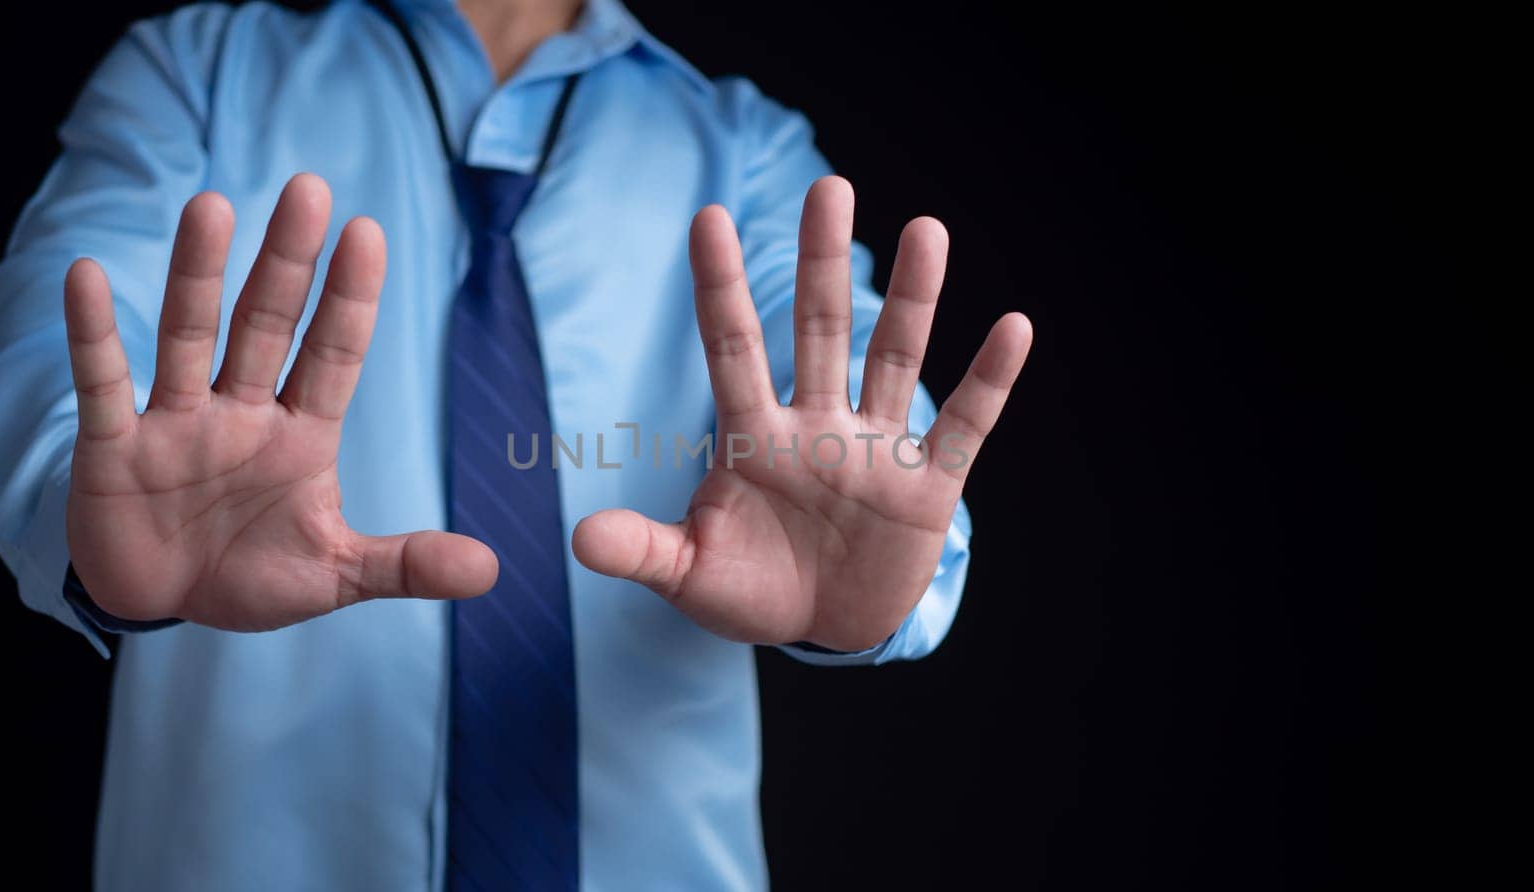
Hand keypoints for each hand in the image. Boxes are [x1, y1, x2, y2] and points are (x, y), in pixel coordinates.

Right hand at [64, 174, 496, 631]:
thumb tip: (492, 570)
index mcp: (302, 434)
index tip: (368, 232)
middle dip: (287, 263)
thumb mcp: (335, 575)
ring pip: (189, 336)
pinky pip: (102, 385)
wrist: (161, 602)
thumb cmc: (251, 573)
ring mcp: (176, 423)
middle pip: (268, 325)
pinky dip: (94, 335)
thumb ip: (406, 565)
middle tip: (308, 188)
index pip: (334, 355)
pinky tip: (86, 275)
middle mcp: (242, 412)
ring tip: (211, 207)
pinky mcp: (113, 449)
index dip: (349, 299)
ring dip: (197, 275)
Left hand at [572, 176, 1031, 651]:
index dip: (720, 286)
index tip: (707, 217)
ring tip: (926, 230)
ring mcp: (875, 452)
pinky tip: (1013, 326)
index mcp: (754, 438)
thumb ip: (644, 551)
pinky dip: (989, 381)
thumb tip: (579, 540)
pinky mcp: (926, 488)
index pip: (732, 348)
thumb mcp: (690, 575)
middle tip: (829, 185)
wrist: (825, 629)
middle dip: (822, 261)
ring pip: (895, 360)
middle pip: (819, 330)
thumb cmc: (750, 590)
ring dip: (913, 300)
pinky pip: (964, 426)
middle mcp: (816, 427)